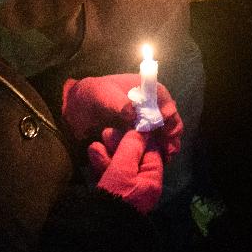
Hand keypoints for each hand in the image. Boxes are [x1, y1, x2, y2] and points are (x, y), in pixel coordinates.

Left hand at [62, 74, 183, 160]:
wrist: (80, 107)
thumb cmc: (94, 94)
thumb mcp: (104, 95)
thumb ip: (119, 104)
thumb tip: (134, 114)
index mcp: (149, 90)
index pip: (165, 103)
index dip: (168, 117)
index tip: (164, 132)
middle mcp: (153, 105)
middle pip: (170, 120)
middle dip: (172, 135)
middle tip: (169, 151)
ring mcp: (148, 120)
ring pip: (165, 133)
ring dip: (167, 145)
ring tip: (165, 159)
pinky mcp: (141, 134)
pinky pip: (153, 142)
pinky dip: (156, 151)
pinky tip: (156, 161)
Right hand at [89, 128, 163, 214]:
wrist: (93, 229)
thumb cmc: (114, 196)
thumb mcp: (123, 169)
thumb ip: (131, 148)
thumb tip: (140, 130)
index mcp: (152, 181)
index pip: (151, 153)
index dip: (140, 137)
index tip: (129, 125)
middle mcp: (142, 186)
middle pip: (134, 158)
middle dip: (120, 144)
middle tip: (107, 132)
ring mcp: (126, 192)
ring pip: (119, 166)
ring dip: (108, 152)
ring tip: (96, 141)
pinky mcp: (111, 196)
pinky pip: (110, 176)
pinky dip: (102, 164)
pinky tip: (93, 152)